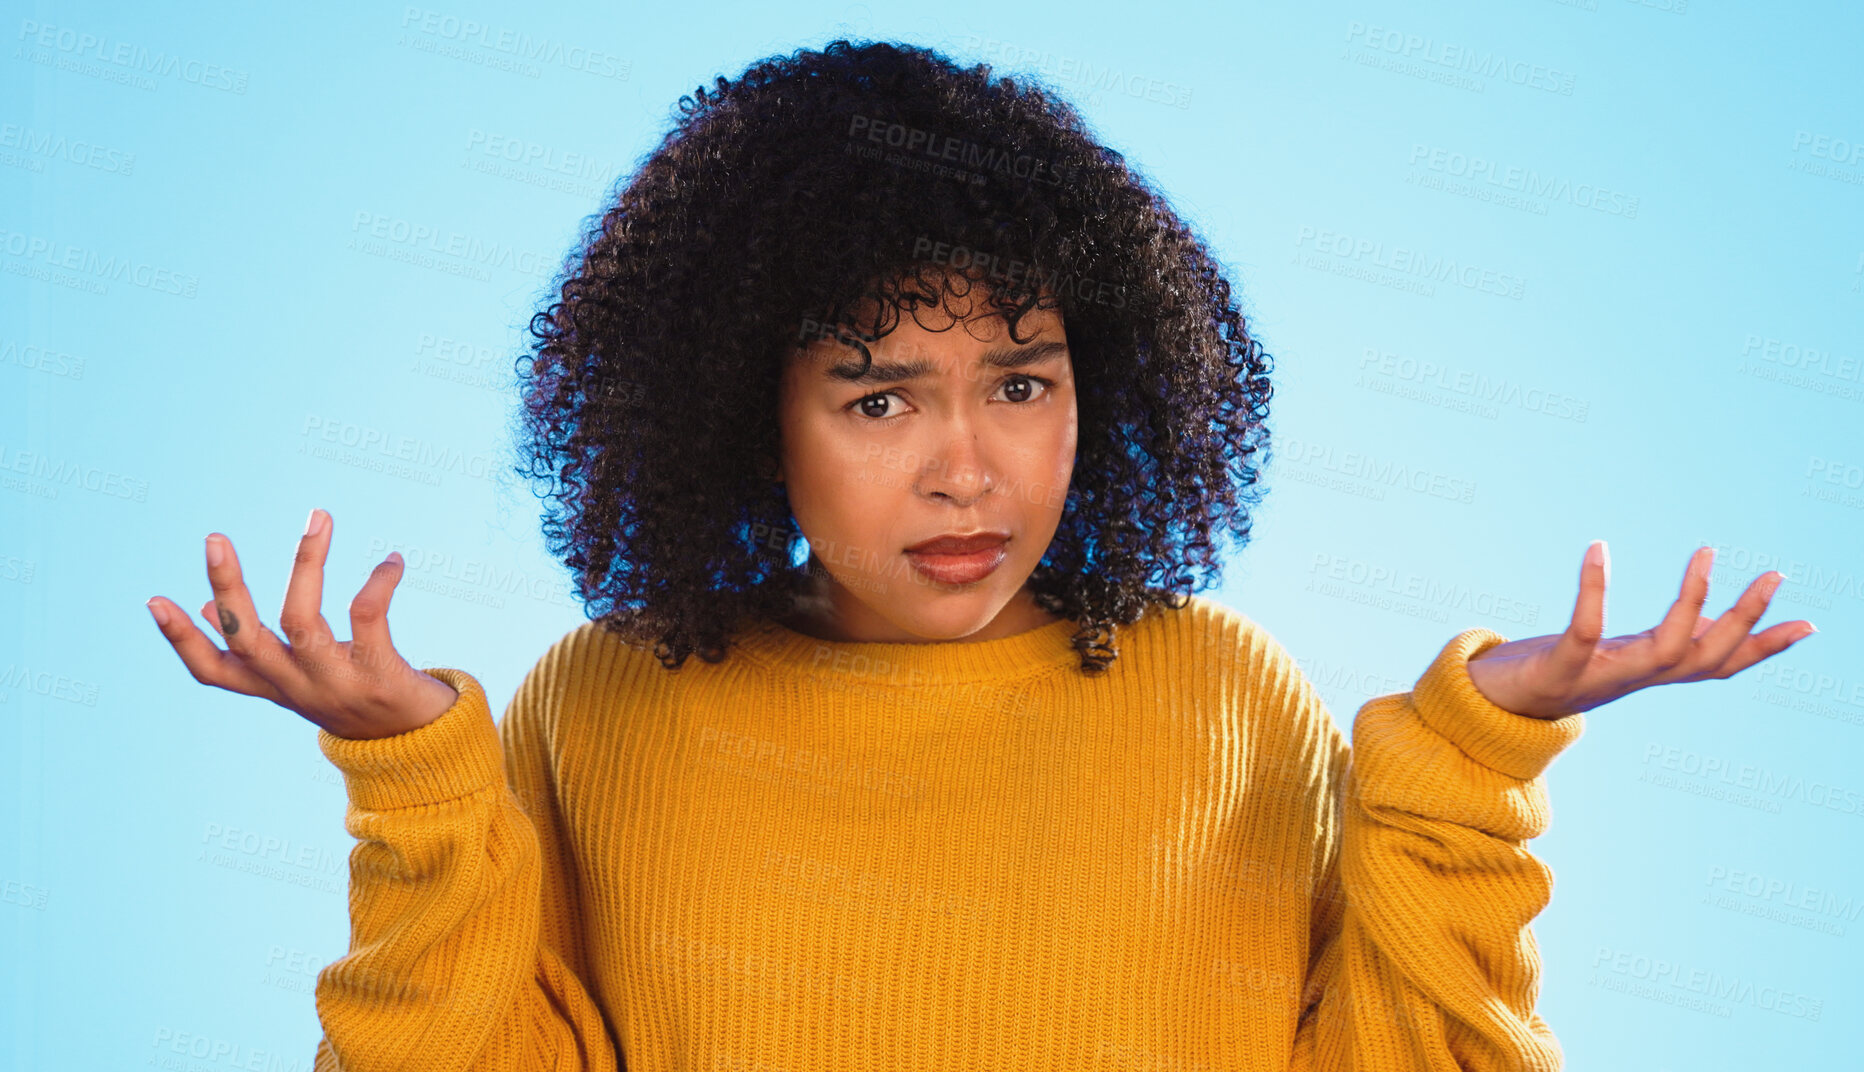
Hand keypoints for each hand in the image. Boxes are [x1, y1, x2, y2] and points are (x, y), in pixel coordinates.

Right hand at [146, 509, 460, 740]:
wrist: (422, 751)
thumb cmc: (357, 699)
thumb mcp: (302, 679)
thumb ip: (258, 650)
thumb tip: (208, 609)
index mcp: (274, 688)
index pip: (213, 671)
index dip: (181, 640)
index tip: (154, 600)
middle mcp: (298, 688)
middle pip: (248, 640)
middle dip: (228, 587)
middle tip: (214, 537)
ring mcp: (338, 684)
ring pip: (302, 622)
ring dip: (306, 565)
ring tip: (317, 518)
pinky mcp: (381, 677)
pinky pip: (369, 619)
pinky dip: (378, 583)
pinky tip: (394, 560)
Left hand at [1464, 541, 1816, 719]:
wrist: (1492, 709)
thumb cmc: (1558, 671)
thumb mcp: (1618, 654)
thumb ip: (1662, 643)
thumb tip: (1705, 626)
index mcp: (1650, 671)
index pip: (1719, 664)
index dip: (1763, 649)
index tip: (1809, 625)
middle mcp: (1633, 678)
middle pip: (1704, 657)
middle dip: (1744, 620)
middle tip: (1774, 575)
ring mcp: (1599, 677)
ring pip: (1663, 648)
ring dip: (1690, 601)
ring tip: (1707, 550)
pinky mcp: (1558, 668)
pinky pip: (1583, 629)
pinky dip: (1593, 591)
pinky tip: (1599, 548)